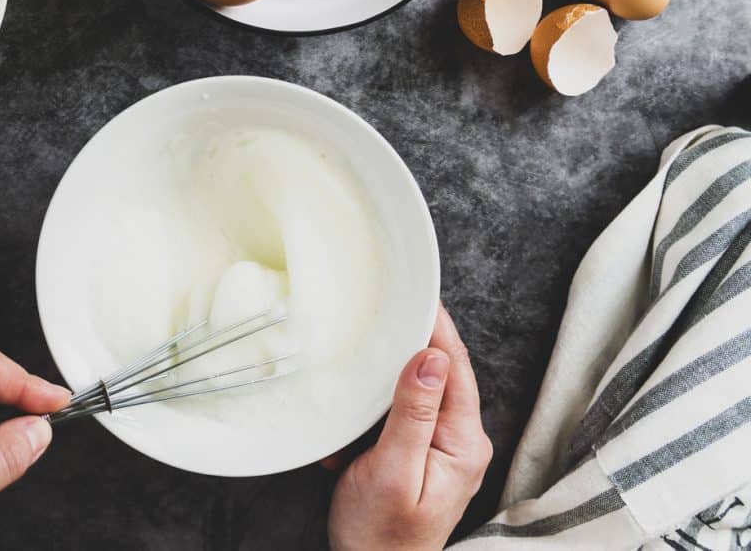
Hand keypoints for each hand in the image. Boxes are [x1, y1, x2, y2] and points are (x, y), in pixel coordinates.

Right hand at [328, 305, 491, 549]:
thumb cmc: (381, 534)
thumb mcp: (393, 470)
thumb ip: (413, 413)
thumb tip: (431, 357)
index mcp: (464, 442)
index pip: (454, 367)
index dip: (436, 327)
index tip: (418, 292)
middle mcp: (461, 440)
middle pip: (440, 372)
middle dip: (411, 343)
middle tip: (387, 308)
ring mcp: (443, 446)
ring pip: (418, 389)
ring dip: (388, 377)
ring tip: (366, 354)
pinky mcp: (421, 452)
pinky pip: (403, 412)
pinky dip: (376, 408)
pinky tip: (355, 417)